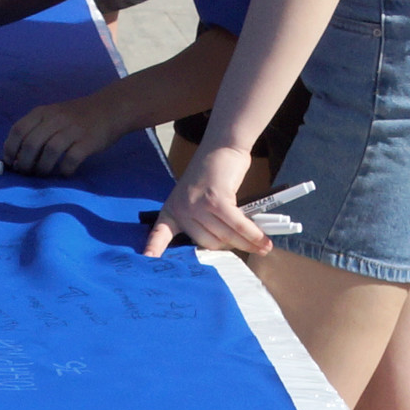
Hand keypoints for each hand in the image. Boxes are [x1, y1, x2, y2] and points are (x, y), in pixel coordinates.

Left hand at [4, 95, 122, 176]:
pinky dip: (64, 169)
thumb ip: (36, 129)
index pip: (18, 130)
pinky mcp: (88, 141)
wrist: (110, 108)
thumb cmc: (77, 116)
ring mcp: (73, 130)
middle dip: (24, 163)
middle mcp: (56, 119)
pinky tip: (64, 172)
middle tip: (26, 172)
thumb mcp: (53, 115)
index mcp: (43, 112)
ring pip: (49, 152)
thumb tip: (16, 156)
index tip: (10, 162)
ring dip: (42, 168)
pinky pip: (71, 159)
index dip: (10, 148)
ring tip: (42, 174)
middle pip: (31, 144)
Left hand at [143, 142, 265, 257]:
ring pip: (224, 236)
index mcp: (172, 210)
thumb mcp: (196, 199)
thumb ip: (202, 220)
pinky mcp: (216, 200)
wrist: (221, 149)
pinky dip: (252, 234)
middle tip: (248, 246)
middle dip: (230, 246)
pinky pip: (237, 225)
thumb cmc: (211, 176)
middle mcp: (181, 209)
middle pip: (207, 243)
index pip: (159, 234)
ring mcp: (197, 205)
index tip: (146, 260)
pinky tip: (263, 241)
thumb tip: (226, 245)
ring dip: (247, 243)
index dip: (153, 248)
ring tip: (263, 247)